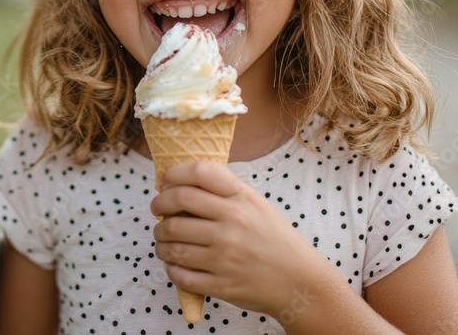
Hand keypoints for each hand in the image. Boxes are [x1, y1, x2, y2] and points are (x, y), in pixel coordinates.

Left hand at [151, 161, 331, 318]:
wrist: (300, 282)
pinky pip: (181, 275)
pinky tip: (174, 264)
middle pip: (177, 203)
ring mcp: (226, 255)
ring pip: (172, 242)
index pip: (198, 173)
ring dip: (160, 241)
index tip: (165, 183)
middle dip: (159, 205)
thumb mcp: (256, 205)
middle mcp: (233, 223)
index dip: (173, 174)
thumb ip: (223, 191)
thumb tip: (177, 183)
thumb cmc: (273, 239)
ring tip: (162, 241)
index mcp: (241, 199)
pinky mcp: (222, 285)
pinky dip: (171, 269)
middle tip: (157, 211)